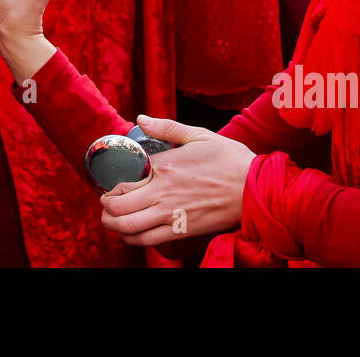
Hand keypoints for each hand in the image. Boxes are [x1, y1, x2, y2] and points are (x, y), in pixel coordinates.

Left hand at [100, 115, 255, 246]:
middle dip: (105, 206)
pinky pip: (147, 240)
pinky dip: (131, 238)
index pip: (123, 179)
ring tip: (111, 218)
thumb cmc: (229, 160)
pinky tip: (130, 232)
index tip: (109, 183)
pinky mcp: (181, 231)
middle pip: (118, 206)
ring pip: (127, 226)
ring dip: (113, 223)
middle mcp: (162, 192)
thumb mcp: (199, 134)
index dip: (110, 184)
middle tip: (105, 202)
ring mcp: (170, 215)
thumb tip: (140, 119)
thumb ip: (166, 127)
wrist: (255, 188)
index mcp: (164, 167)